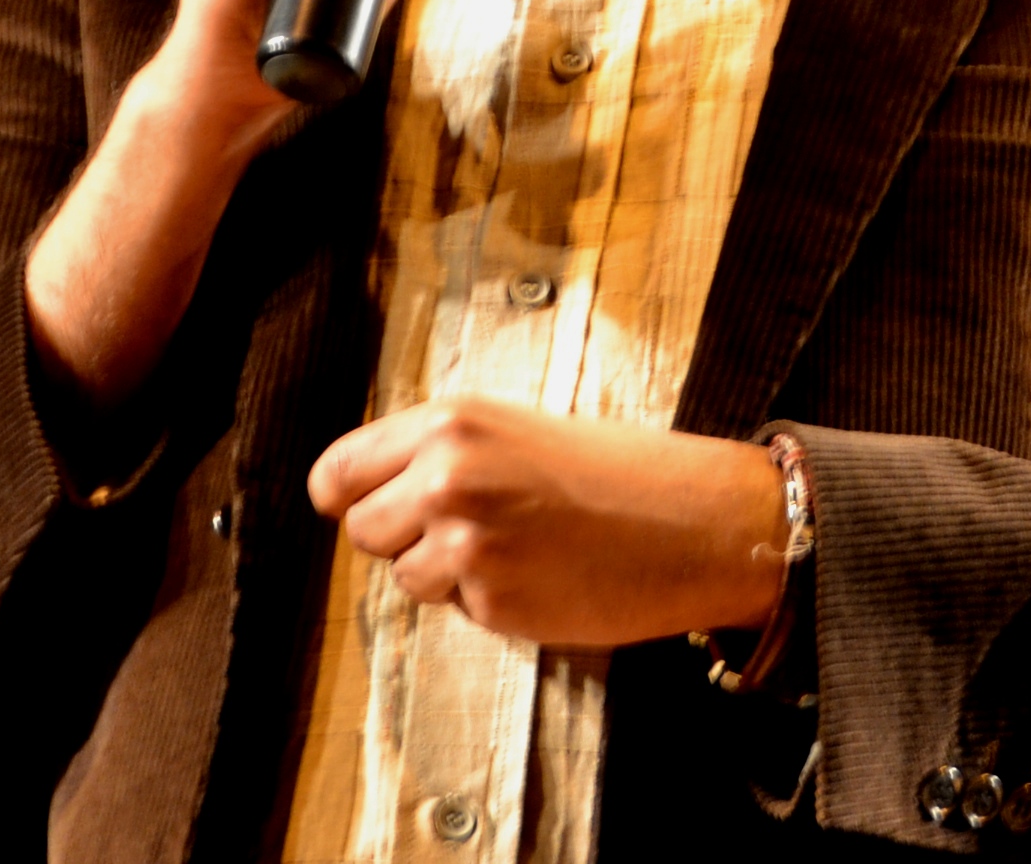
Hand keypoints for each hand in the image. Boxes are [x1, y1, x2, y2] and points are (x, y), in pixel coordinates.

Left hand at [308, 398, 787, 648]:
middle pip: (360, 529)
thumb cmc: (617, 475)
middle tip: (468, 532)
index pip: (336, 471)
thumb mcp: (515, 432)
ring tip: (515, 551)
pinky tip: (540, 577)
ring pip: (403, 575)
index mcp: (450, 421)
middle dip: (402, 539)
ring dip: (445, 577)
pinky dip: (487, 604)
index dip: (352, 499)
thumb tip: (374, 496)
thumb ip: (443, 454)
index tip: (377, 510)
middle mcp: (446, 473)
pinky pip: (455, 610)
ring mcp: (465, 537)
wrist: (694, 519)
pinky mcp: (490, 595)